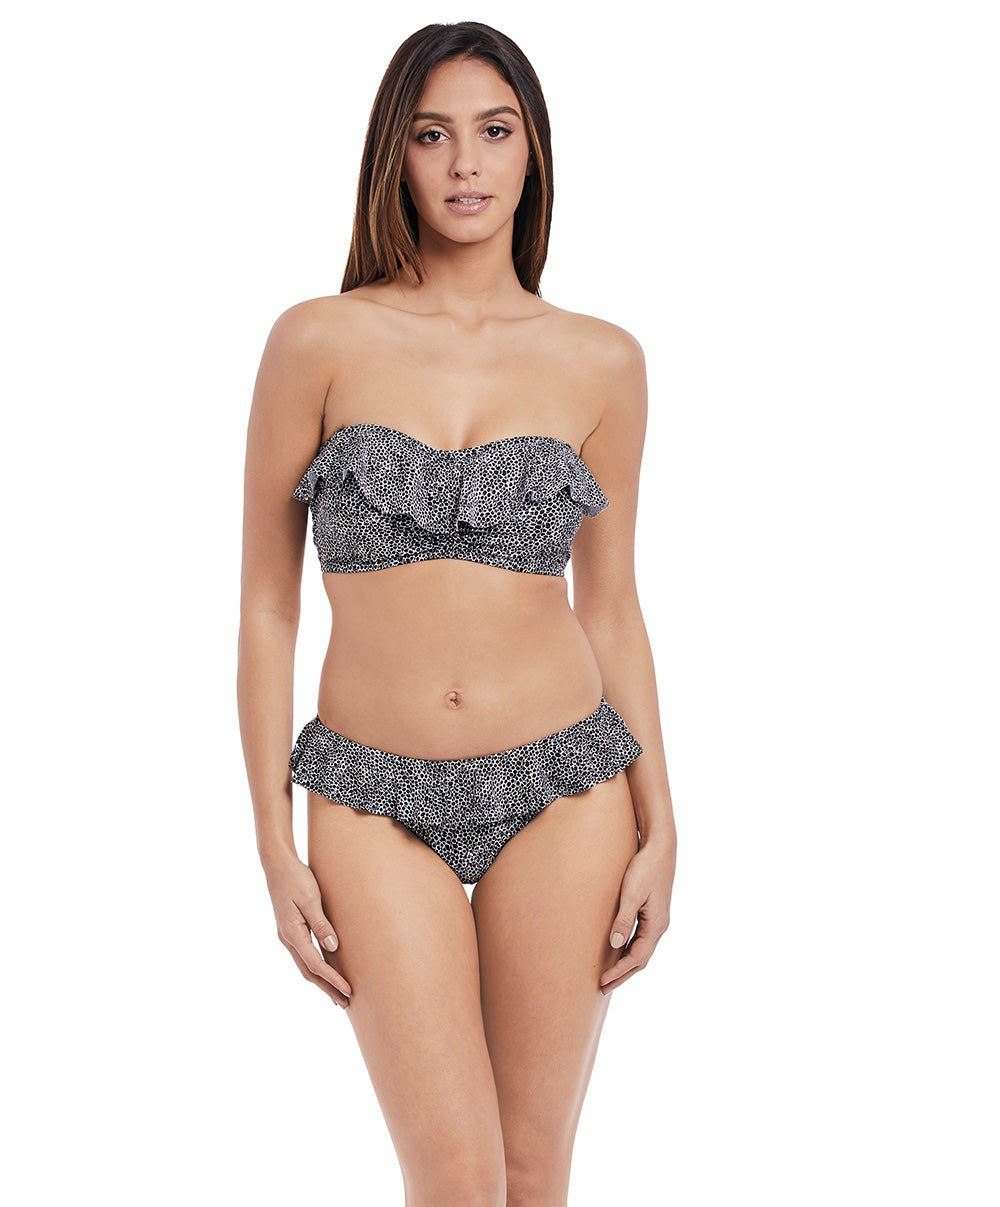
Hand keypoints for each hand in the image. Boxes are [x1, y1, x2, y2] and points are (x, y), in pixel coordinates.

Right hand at [262, 852, 352, 1006]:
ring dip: (321, 981)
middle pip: (309, 971)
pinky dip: (315, 967)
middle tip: (345, 1003)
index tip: (348, 991)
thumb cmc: (296, 878)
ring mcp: (288, 935)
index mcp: (293, 933)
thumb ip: (321, 924)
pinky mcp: (290, 929)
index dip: (332, 979)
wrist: (277, 865)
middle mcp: (288, 939)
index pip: (316, 964)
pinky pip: (304, 955)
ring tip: (337, 994)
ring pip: (305, 965)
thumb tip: (333, 947)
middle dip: (327, 988)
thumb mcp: (310, 899)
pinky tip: (324, 970)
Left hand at [600, 836, 675, 993]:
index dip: (619, 972)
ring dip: (627, 965)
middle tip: (603, 987)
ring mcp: (658, 920)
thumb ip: (624, 919)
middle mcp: (659, 926)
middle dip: (623, 975)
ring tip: (610, 975)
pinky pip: (642, 939)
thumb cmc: (645, 868)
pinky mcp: (653, 912)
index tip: (603, 982)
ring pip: (642, 951)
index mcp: (656, 925)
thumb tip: (615, 945)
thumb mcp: (631, 893)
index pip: (636, 957)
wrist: (661, 848)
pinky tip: (620, 950)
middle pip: (641, 960)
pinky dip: (631, 950)